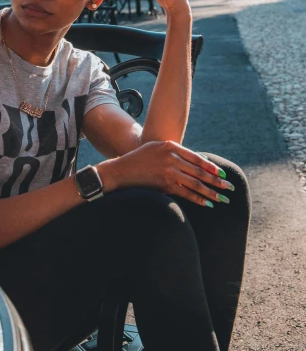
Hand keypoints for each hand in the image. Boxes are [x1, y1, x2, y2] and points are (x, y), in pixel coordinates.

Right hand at [102, 140, 234, 206]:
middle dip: (216, 181)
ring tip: (223, 199)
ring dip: (211, 192)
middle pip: (199, 171)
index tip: (222, 174)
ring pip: (195, 183)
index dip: (211, 167)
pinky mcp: (165, 185)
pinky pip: (186, 193)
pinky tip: (208, 204)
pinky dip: (198, 199)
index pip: (197, 158)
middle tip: (229, 187)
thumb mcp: (157, 148)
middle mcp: (172, 158)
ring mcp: (168, 171)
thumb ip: (175, 152)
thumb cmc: (140, 158)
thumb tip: (198, 162)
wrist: (122, 170)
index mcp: (171, 146)